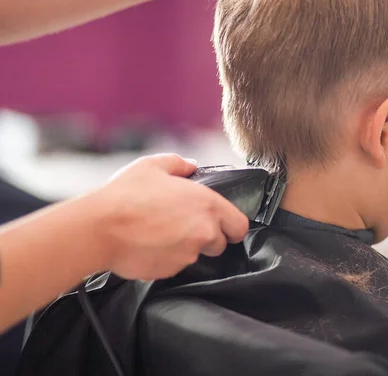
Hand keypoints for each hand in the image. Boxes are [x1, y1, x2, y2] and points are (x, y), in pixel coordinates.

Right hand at [89, 154, 248, 279]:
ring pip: (195, 255)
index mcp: (208, 205)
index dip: (232, 226)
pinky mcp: (170, 271)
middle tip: (183, 225)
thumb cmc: (126, 195)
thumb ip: (179, 164)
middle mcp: (203, 231)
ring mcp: (187, 254)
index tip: (222, 225)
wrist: (98, 228)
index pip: (240, 226)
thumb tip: (191, 166)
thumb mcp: (153, 166)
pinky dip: (166, 257)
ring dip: (184, 246)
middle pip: (219, 243)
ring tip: (159, 231)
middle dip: (207, 237)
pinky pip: (174, 265)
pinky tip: (148, 244)